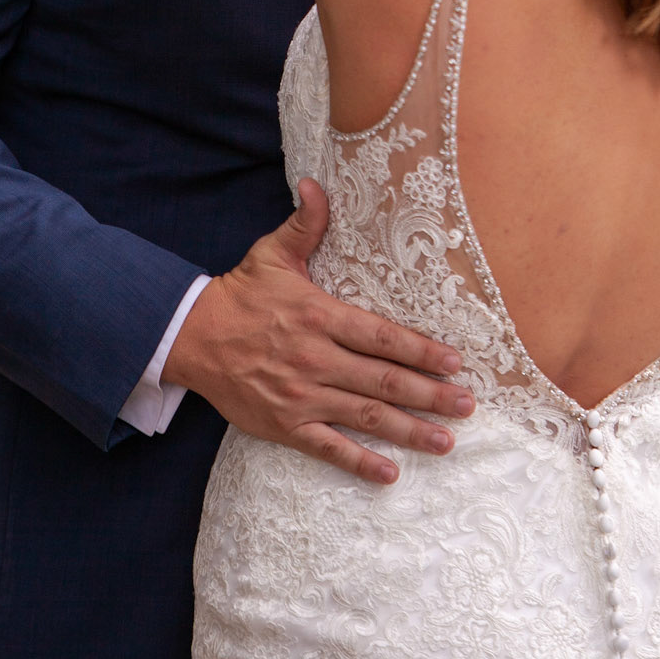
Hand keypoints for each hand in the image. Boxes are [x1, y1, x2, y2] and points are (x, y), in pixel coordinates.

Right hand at [165, 180, 474, 486]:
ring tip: (445, 440)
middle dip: (431, 395)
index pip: (382, 337)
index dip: (421, 351)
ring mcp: (302, 396)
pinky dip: (360, 462)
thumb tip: (315, 184)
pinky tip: (389, 473)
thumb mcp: (272, 253)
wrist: (192, 337)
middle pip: (384, 381)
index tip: (455, 361)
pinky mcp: (285, 424)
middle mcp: (316, 359)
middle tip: (467, 404)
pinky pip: (328, 447)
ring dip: (409, 430)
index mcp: (320, 316)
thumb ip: (304, 224)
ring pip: (365, 416)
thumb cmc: (241, 293)